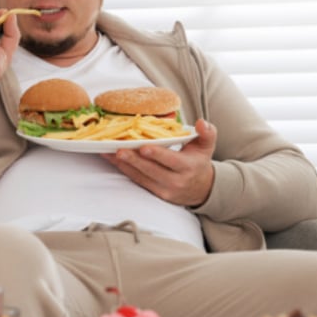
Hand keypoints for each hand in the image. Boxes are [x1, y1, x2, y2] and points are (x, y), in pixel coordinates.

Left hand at [101, 119, 216, 206]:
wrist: (201, 188)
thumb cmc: (199, 161)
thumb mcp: (206, 146)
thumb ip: (207, 133)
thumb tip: (201, 123)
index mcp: (188, 167)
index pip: (171, 161)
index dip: (157, 155)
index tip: (144, 148)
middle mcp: (176, 181)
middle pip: (152, 170)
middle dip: (134, 160)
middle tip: (119, 150)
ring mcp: (164, 189)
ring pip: (141, 177)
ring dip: (124, 165)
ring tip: (109, 153)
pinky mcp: (155, 193)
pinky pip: (138, 181)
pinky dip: (125, 170)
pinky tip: (113, 160)